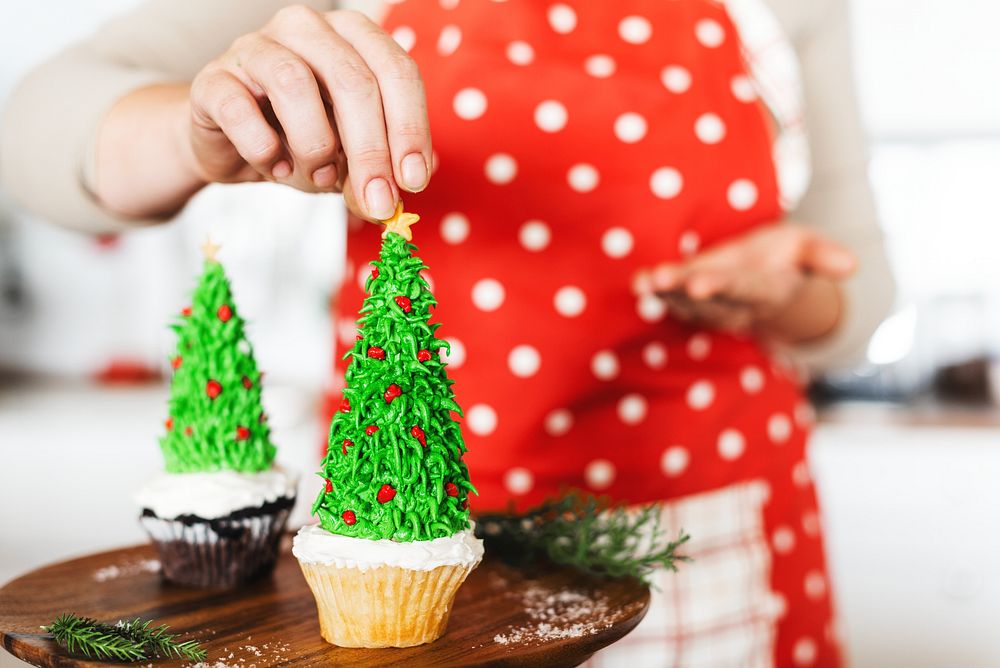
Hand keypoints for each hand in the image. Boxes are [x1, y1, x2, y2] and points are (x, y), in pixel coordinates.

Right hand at [186, 5, 429, 219]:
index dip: (410, 128)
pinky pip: (239, 109)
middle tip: (378, 202)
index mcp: (353, 36)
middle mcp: (307, 28)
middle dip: (371, 151)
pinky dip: (263, 149)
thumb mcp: (350, 158)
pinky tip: (275, 167)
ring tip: (320, 175)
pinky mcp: (213, 79)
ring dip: (316, 145)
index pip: (396, 71)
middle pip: (353, 80)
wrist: (230, 146)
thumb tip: (391, 201)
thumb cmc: (300, 141)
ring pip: (295, 84)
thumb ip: (375, 172)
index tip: (414, 181)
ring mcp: (256, 46)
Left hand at [632, 223, 856, 342]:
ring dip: (664, 293)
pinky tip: (638, 283)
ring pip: (685, 303)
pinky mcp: (691, 297)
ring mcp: (711, 303)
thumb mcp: (809, 247)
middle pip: (707, 299)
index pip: (742, 289)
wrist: (767, 278)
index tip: (700, 283)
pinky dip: (655, 292)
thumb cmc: (787, 256)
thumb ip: (824, 255)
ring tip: (645, 281)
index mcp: (765, 289)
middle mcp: (735, 301)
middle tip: (662, 280)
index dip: (721, 287)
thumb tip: (852, 265)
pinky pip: (672, 300)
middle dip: (683, 292)